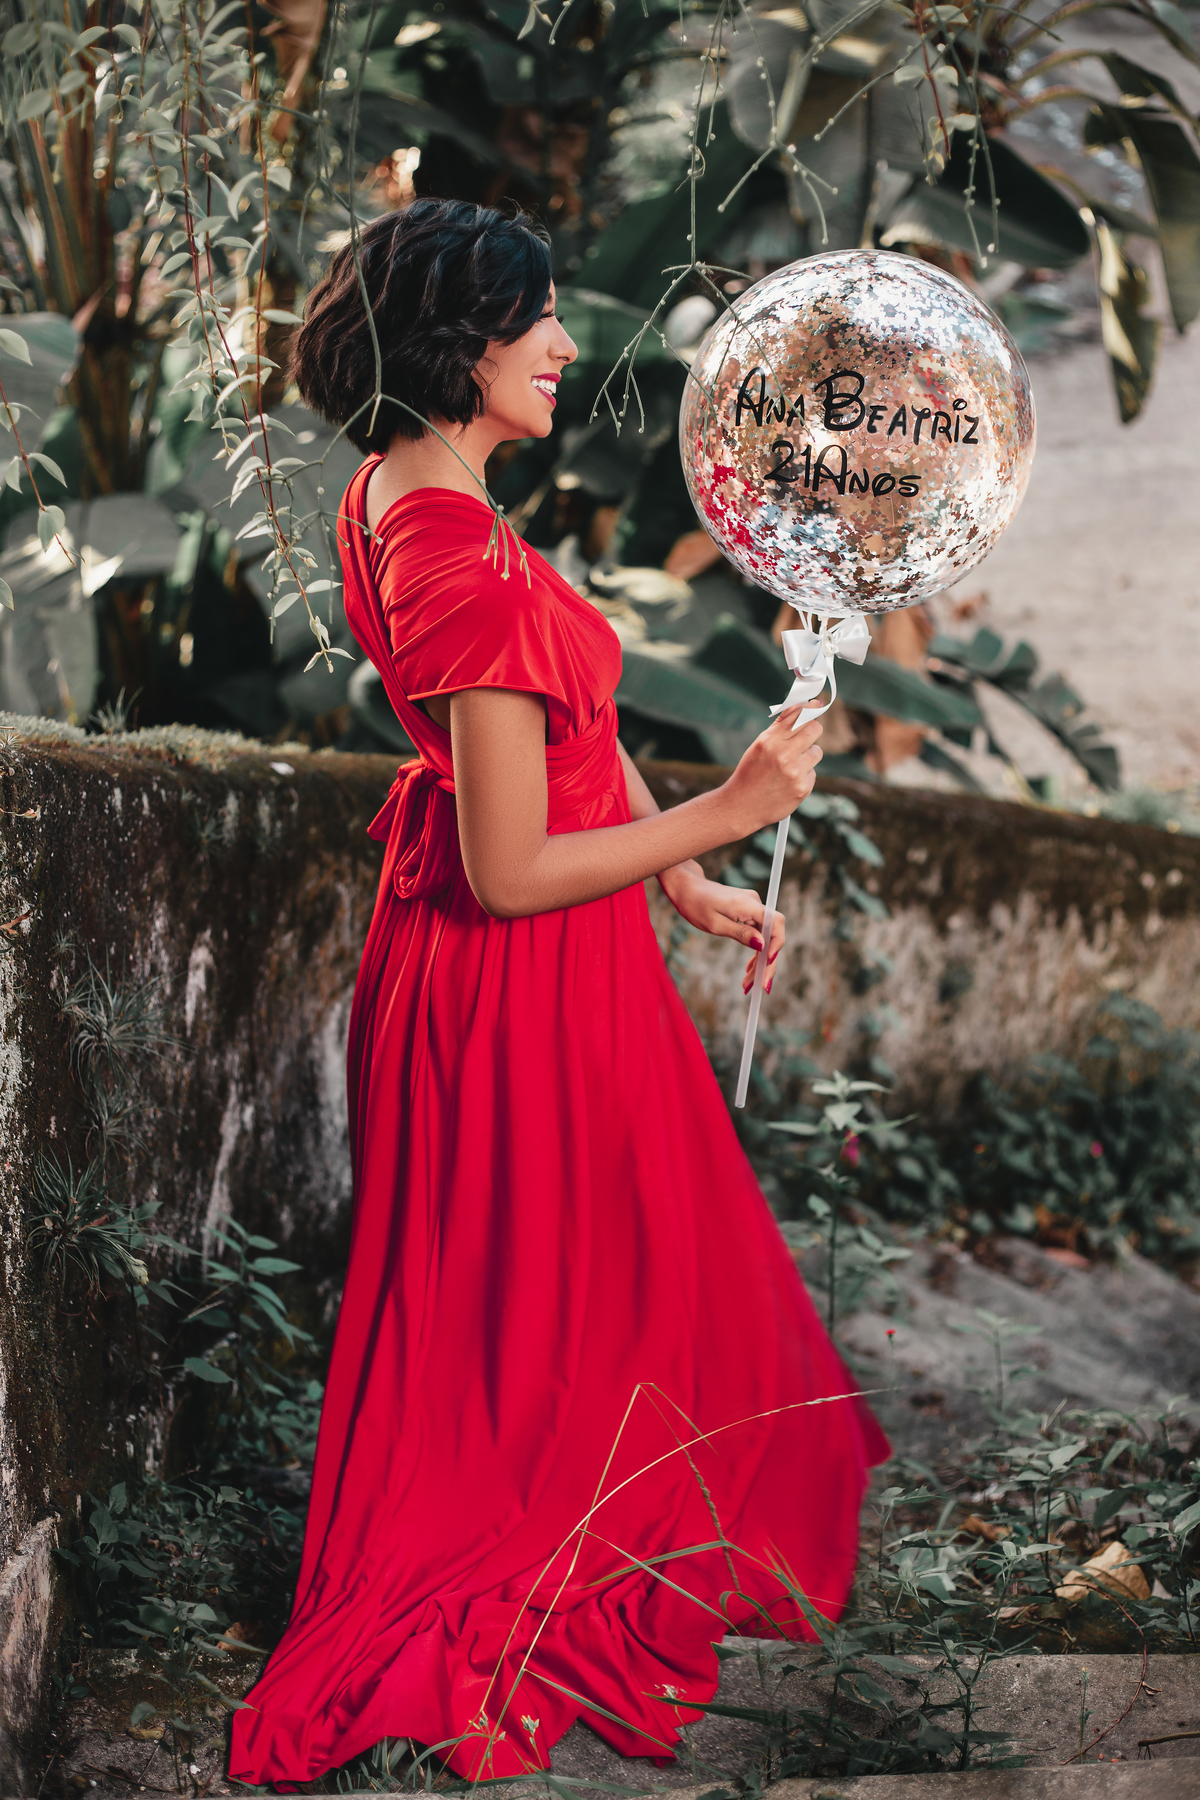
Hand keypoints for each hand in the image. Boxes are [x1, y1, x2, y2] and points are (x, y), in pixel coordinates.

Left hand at [659, 861, 783, 990]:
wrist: (687, 888)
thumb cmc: (696, 904)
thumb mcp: (715, 924)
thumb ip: (740, 933)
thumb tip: (762, 945)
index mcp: (748, 904)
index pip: (775, 923)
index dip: (777, 944)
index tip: (768, 963)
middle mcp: (754, 904)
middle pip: (772, 935)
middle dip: (767, 963)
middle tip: (759, 986)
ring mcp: (752, 908)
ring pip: (765, 938)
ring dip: (760, 962)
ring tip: (749, 984)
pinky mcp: (747, 913)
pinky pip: (757, 934)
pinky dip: (754, 952)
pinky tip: (749, 969)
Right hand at [720, 705, 823, 839]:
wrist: (741, 807)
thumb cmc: (750, 773)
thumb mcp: (759, 745)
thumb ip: (780, 725)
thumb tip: (801, 704)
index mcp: (769, 741)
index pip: (799, 716)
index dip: (811, 708)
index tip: (817, 704)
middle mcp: (783, 755)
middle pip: (815, 729)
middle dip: (813, 729)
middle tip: (807, 734)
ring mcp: (794, 773)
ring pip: (816, 752)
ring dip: (807, 756)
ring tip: (790, 766)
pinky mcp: (803, 788)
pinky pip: (813, 773)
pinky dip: (804, 775)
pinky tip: (788, 782)